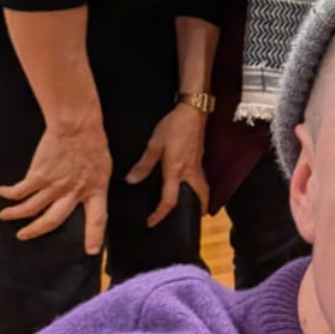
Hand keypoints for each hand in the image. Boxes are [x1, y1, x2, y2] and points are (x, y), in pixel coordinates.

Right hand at [0, 119, 109, 254]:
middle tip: (23, 236)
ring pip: (31, 208)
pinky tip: (2, 193)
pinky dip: (9, 194)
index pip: (98, 219)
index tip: (91, 251)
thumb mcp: (103, 166)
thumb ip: (95, 183)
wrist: (78, 126)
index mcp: (95, 190)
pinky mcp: (38, 176)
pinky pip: (20, 191)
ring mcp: (55, 185)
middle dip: (37, 231)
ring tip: (5, 216)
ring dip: (16, 214)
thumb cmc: (93, 142)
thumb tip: (89, 191)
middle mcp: (74, 192)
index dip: (94, 236)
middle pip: (53, 220)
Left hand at [125, 104, 209, 228]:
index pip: (170, 199)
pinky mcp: (200, 158)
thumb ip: (144, 164)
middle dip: (198, 208)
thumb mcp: (154, 144)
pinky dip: (198, 186)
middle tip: (191, 217)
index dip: (160, 214)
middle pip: (199, 196)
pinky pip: (201, 178)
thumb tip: (131, 180)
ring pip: (202, 187)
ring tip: (192, 204)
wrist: (193, 111)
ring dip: (200, 198)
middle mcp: (190, 171)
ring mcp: (198, 165)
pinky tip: (189, 183)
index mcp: (176, 171)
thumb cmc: (174, 127)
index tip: (152, 222)